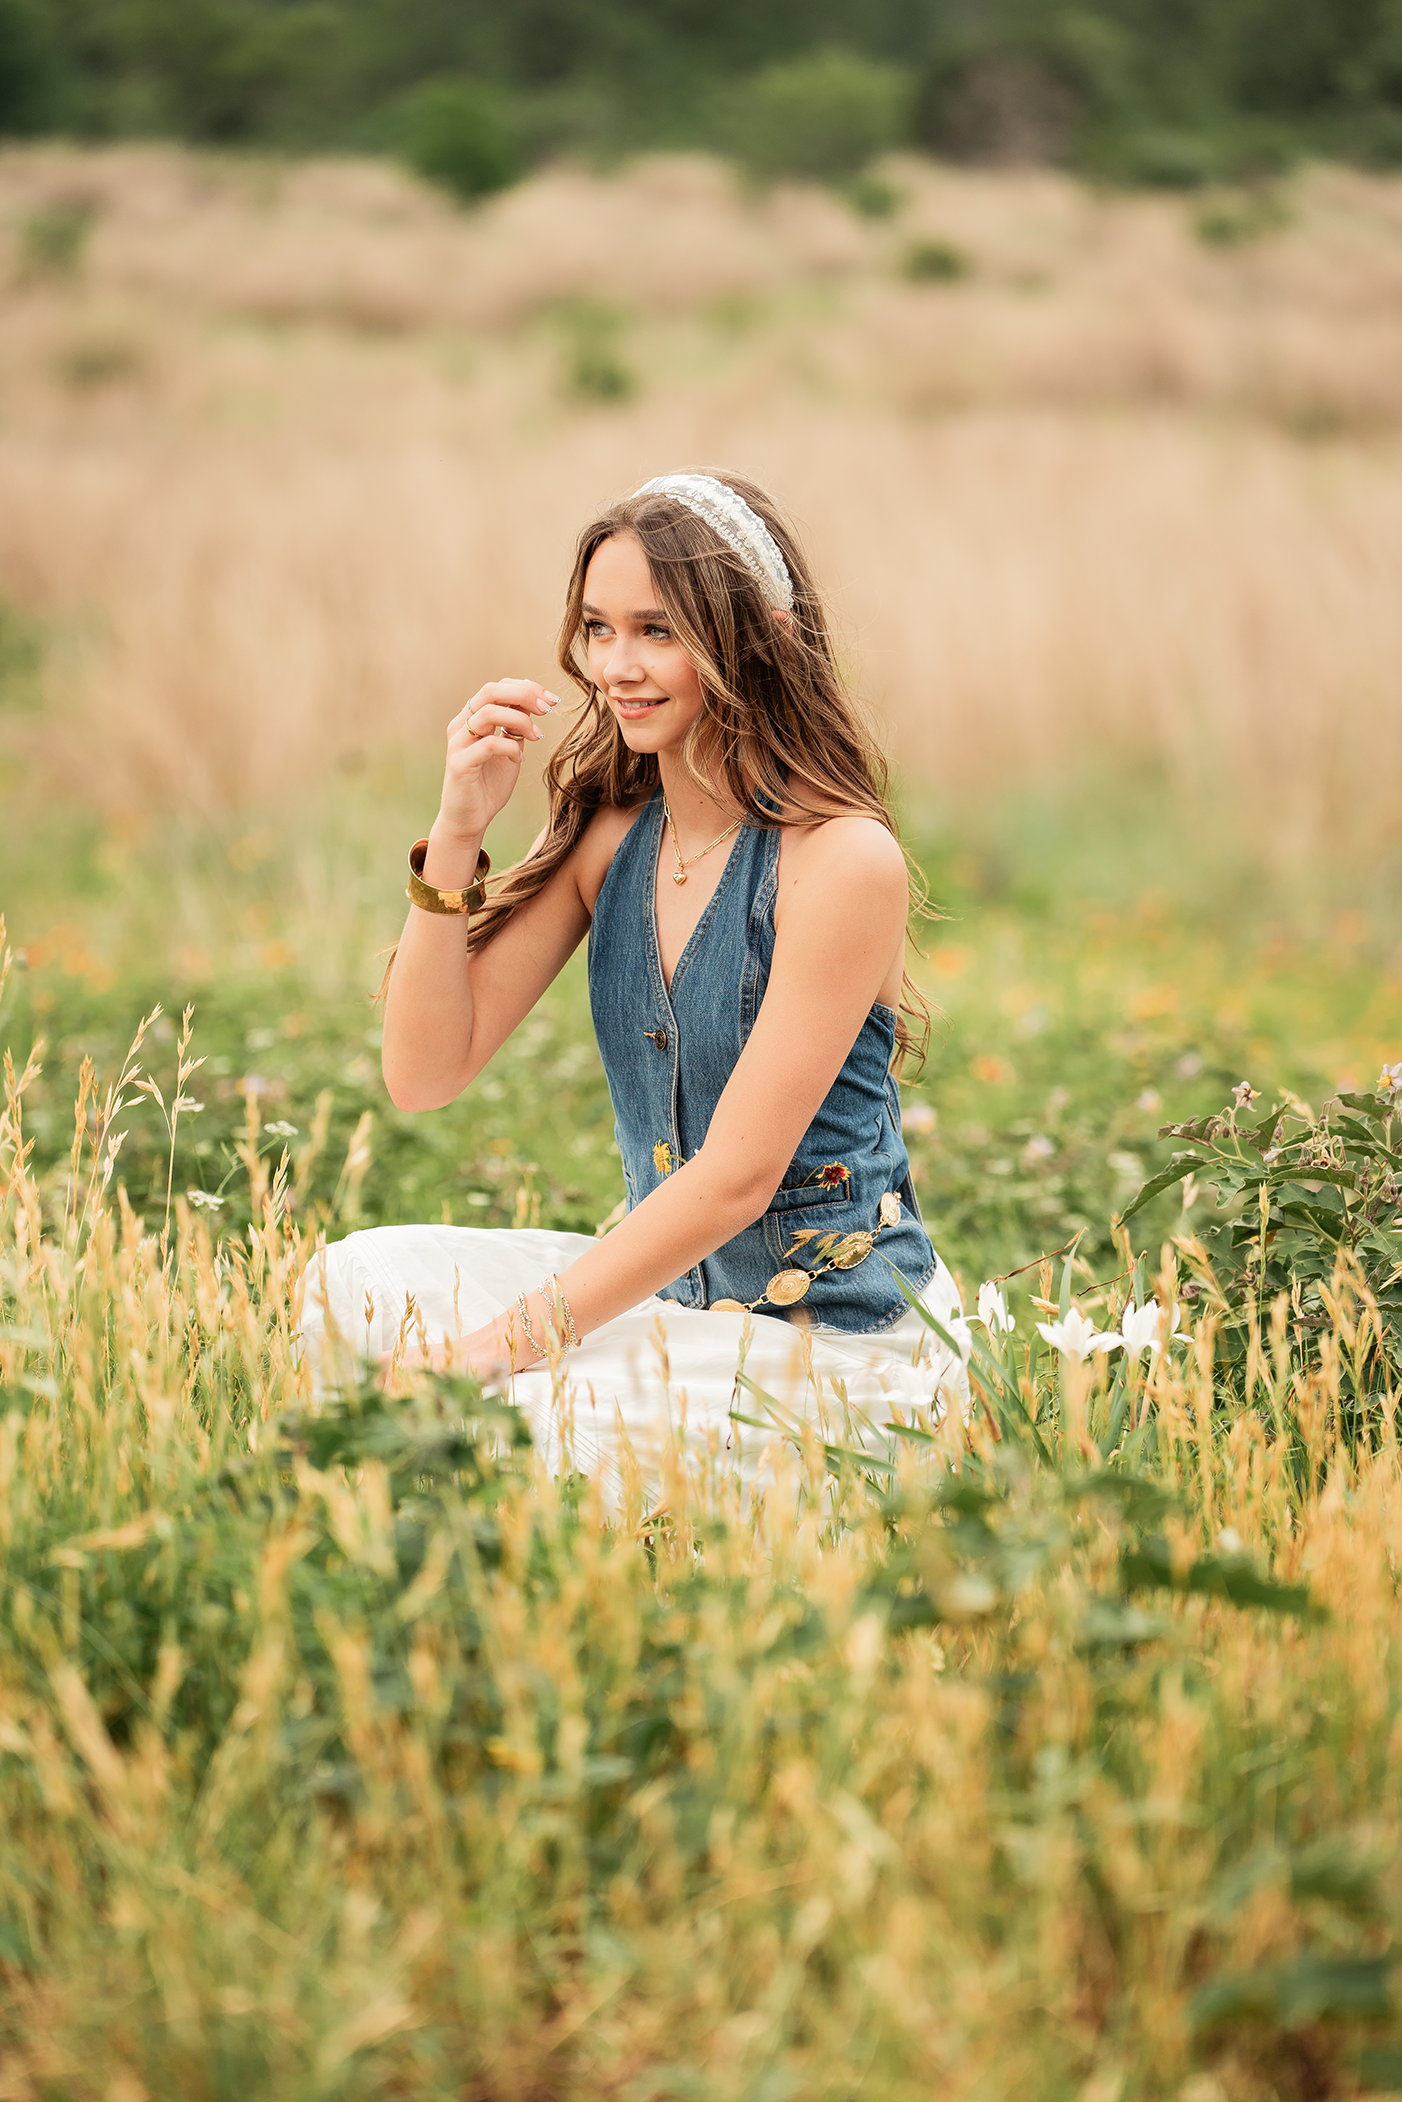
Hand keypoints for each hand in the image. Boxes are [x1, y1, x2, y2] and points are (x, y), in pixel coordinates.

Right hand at [433, 679, 561, 856]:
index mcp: (472, 718)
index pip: (497, 688)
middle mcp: (461, 725)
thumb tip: (533, 702)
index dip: (525, 688)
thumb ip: (516, 727)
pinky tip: (519, 758)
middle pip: (490, 691)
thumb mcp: (509, 749)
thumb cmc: (489, 785)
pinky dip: (510, 747)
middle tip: (548, 709)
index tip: (551, 700)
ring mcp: (458, 744)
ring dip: (520, 720)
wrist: (470, 820)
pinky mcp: (459, 764)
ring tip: (537, 736)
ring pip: (487, 712)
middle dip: (524, 695)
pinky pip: (488, 745)